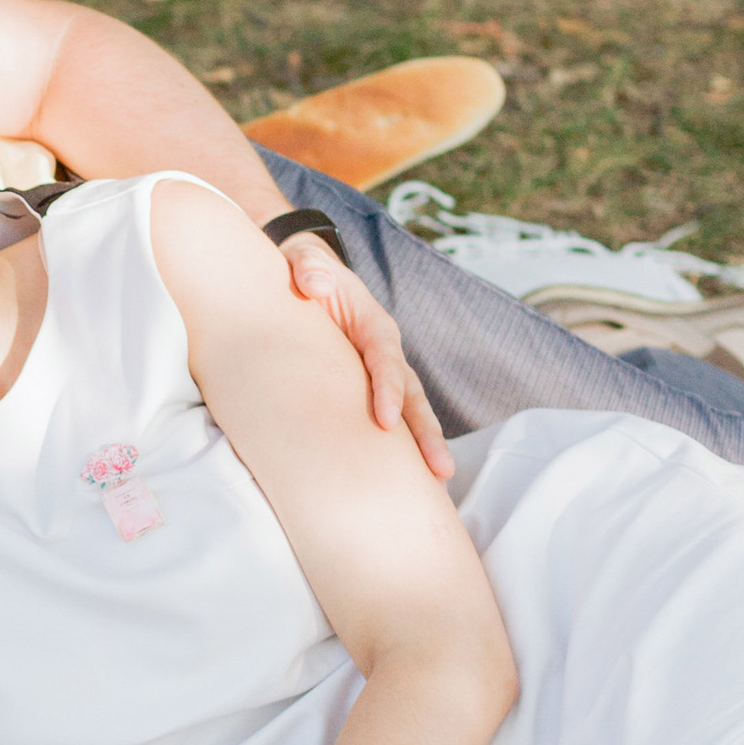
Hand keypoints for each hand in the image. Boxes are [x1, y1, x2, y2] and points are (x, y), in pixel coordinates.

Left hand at [281, 235, 451, 481]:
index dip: (389, 389)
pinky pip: (390, 419)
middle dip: (425, 432)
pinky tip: (411, 478)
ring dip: (423, 447)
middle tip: (439, 468)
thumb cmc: (304, 272)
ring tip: (438, 482)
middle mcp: (385, 352)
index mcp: (373, 325)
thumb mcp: (303, 262)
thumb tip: (313, 284)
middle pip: (411, 394)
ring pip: (409, 412)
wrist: (305, 278)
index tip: (386, 421)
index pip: (385, 359)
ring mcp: (380, 373)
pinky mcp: (369, 389)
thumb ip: (309, 269)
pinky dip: (400, 447)